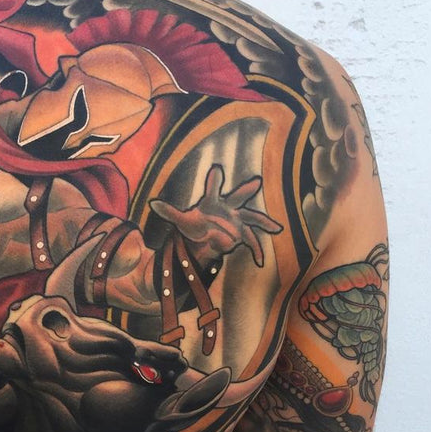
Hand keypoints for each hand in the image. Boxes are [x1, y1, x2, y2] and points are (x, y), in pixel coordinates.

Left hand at [150, 164, 282, 267]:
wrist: (206, 235)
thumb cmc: (196, 223)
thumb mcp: (181, 220)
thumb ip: (169, 212)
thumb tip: (153, 204)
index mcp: (212, 202)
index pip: (212, 189)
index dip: (214, 180)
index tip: (215, 169)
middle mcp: (228, 208)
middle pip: (237, 197)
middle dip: (246, 190)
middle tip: (255, 181)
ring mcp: (237, 220)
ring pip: (253, 218)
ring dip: (264, 222)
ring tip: (277, 228)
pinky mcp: (241, 234)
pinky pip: (251, 242)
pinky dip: (256, 251)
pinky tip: (259, 262)